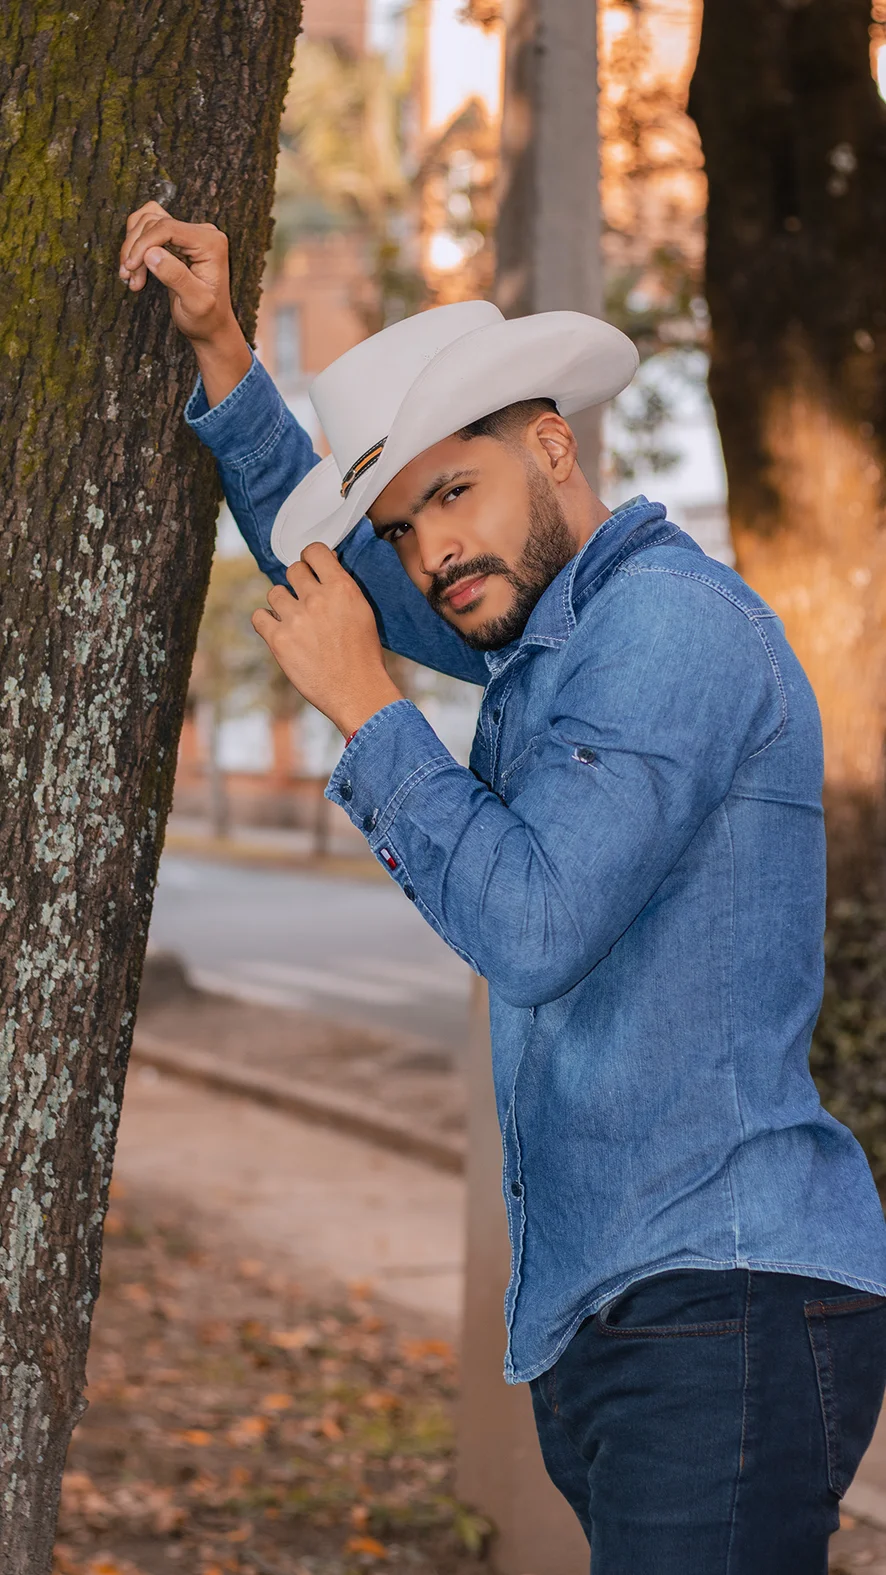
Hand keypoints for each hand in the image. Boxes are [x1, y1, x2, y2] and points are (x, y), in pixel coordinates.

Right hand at [119, 202, 251, 404]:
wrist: (212, 333)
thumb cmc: (206, 323)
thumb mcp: (192, 304)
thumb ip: (175, 277)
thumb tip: (153, 253)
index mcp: (211, 242)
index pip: (166, 227)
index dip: (141, 244)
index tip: (129, 270)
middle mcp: (204, 232)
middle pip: (153, 220)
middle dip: (134, 247)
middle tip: (128, 278)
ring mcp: (191, 234)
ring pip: (147, 220)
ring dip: (132, 245)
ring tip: (131, 277)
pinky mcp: (179, 241)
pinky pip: (149, 227)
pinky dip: (136, 244)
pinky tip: (136, 270)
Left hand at [252, 545, 403, 737]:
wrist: (357, 691)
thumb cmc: (363, 655)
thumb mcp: (362, 612)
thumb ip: (341, 588)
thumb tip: (325, 566)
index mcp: (342, 588)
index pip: (313, 550)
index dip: (310, 558)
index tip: (311, 569)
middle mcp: (317, 598)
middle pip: (292, 570)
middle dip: (297, 583)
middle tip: (305, 602)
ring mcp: (295, 619)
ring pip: (274, 592)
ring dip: (282, 604)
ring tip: (295, 622)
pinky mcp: (279, 640)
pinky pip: (258, 616)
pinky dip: (265, 623)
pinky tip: (278, 632)